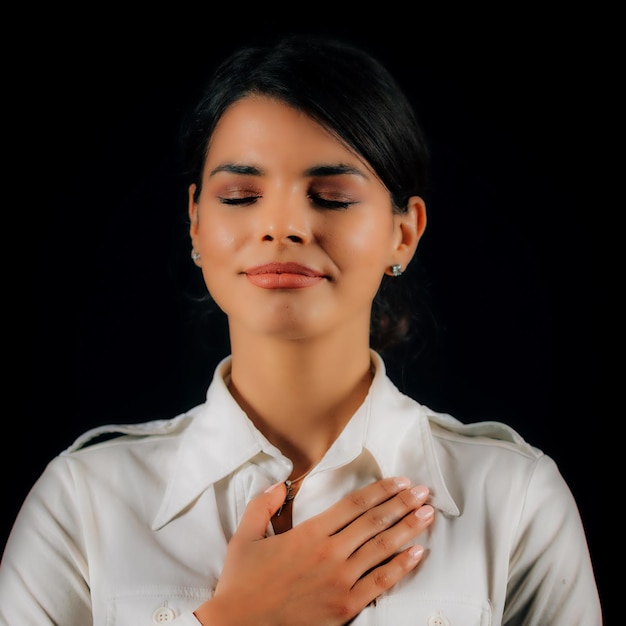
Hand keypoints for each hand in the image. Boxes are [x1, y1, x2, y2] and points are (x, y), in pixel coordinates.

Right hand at [194, 477, 433, 624]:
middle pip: (374, 521)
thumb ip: (262, 505)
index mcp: (308, 533)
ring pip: (382, 548)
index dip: (380, 491)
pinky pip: (381, 583)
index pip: (353, 505)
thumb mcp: (245, 537)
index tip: (399, 481)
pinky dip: (402, 566)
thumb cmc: (241, 583)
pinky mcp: (345, 607)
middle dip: (402, 503)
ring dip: (409, 527)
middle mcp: (329, 553)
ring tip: (428, 513)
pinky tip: (419, 552)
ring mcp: (340, 580)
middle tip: (423, 491)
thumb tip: (279, 484)